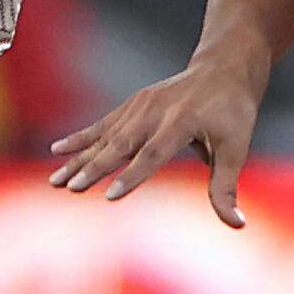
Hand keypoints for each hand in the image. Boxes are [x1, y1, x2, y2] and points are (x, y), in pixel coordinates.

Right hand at [47, 50, 265, 226]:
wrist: (222, 69)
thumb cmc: (232, 113)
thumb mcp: (236, 148)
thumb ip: (226, 187)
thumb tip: (237, 224)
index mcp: (181, 122)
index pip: (152, 153)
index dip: (132, 175)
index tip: (110, 196)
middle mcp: (155, 112)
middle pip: (120, 144)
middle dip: (94, 168)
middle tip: (71, 188)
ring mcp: (140, 106)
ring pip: (105, 137)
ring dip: (78, 159)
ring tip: (56, 181)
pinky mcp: (132, 104)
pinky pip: (103, 124)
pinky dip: (80, 138)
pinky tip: (58, 151)